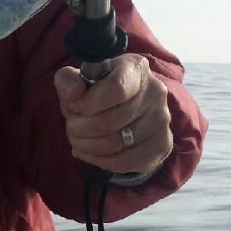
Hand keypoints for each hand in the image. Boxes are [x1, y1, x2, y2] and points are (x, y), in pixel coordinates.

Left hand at [54, 53, 172, 174]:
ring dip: (86, 145)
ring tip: (77, 138)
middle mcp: (155, 92)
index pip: (116, 88)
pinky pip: (125, 162)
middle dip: (79, 127)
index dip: (87, 103)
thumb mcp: (78, 77)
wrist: (126, 104)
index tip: (73, 106)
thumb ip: (68, 80)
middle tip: (71, 125)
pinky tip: (87, 152)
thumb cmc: (97, 88)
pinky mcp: (162, 145)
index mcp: (135, 68)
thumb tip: (72, 94)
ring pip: (114, 144)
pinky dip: (99, 160)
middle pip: (109, 121)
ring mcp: (162, 120)